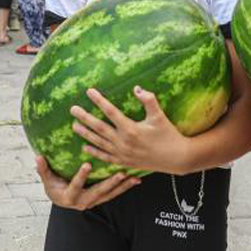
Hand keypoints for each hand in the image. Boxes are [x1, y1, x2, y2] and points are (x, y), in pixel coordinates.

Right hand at [35, 156, 139, 210]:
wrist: (61, 200)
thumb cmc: (53, 187)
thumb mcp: (47, 179)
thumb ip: (43, 169)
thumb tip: (37, 157)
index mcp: (69, 197)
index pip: (75, 186)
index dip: (81, 177)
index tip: (87, 164)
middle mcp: (83, 202)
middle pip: (98, 192)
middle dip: (110, 183)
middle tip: (120, 173)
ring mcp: (93, 201)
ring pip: (109, 194)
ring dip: (122, 186)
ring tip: (133, 177)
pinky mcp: (101, 199)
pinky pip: (114, 194)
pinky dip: (125, 187)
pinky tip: (135, 180)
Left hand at [70, 86, 190, 174]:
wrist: (177, 158)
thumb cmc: (169, 135)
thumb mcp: (160, 116)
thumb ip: (149, 101)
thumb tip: (137, 88)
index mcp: (131, 129)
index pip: (111, 112)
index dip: (99, 100)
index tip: (89, 91)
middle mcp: (124, 143)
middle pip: (99, 128)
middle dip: (85, 118)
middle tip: (72, 109)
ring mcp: (123, 154)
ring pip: (99, 143)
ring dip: (86, 134)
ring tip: (74, 126)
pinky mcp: (124, 162)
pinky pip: (106, 157)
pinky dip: (95, 152)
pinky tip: (85, 147)